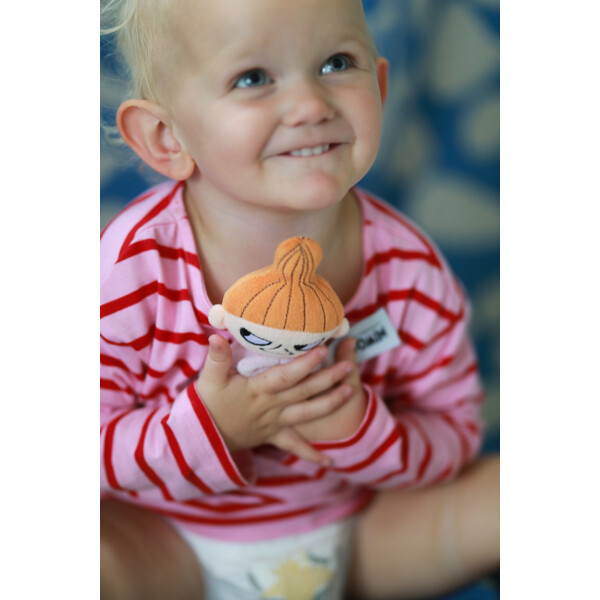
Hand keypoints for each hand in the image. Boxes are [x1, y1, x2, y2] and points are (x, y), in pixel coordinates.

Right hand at [196, 335, 353, 463]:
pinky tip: (330, 462)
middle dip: (328, 379)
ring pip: (306, 414)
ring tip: (350, 392)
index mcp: (257, 390)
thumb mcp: (208, 379)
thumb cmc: (207, 403)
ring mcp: (274, 423)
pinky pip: (294, 446)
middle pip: (303, 392)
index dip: (305, 364)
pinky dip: (311, 455)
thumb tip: (216, 336)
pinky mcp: (273, 435)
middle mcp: (270, 407)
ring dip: (329, 404)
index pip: (285, 376)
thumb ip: (216, 358)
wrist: (202, 437)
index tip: (323, 349)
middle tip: (349, 365)